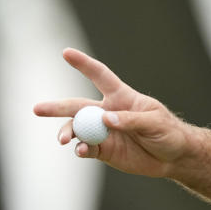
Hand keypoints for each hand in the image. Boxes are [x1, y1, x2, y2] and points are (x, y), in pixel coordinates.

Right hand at [34, 48, 191, 177]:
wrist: (174, 157)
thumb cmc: (168, 132)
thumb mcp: (155, 122)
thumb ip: (130, 120)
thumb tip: (103, 119)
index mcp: (122, 97)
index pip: (100, 76)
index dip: (84, 65)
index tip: (66, 52)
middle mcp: (108, 112)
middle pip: (78, 106)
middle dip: (57, 107)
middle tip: (37, 109)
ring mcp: (104, 131)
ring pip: (78, 128)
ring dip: (68, 132)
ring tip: (64, 139)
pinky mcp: (104, 150)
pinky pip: (86, 147)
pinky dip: (81, 149)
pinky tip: (81, 150)